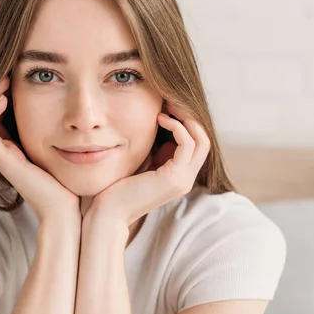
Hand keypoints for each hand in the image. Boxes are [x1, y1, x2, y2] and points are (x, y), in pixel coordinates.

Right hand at [0, 76, 80, 222]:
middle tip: (7, 72)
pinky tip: (4, 98)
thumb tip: (82, 115)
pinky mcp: (2, 161)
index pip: (1, 115)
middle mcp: (6, 151)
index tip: (18, 76)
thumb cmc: (71, 184)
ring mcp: (2, 156)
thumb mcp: (68, 150)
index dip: (5, 94)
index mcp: (18, 148)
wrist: (66, 211)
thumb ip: (67, 134)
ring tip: (3, 79)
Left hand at [87, 102, 210, 226]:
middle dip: (189, 117)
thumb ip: (154, 148)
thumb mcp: (142, 161)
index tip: (168, 107)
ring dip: (185, 118)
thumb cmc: (118, 187)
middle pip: (204, 140)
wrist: (108, 212)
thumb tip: (158, 121)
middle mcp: (186, 179)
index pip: (197, 144)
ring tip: (166, 108)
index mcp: (179, 176)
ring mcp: (183, 180)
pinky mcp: (174, 178)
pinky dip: (176, 126)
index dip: (186, 123)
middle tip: (171, 101)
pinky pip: (186, 143)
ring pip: (201, 140)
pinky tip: (159, 118)